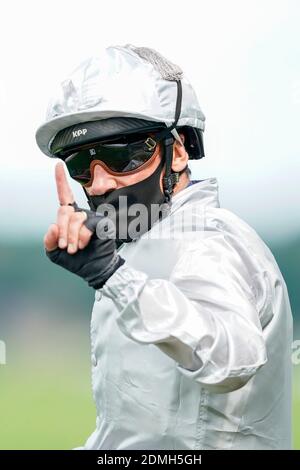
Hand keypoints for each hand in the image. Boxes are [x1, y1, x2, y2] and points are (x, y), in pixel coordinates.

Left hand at [44, 162, 124, 288]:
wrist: (95, 270)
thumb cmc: (78, 260)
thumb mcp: (55, 252)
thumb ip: (49, 240)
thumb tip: (53, 226)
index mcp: (70, 218)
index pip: (64, 197)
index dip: (61, 181)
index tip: (58, 166)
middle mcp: (81, 215)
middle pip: (64, 211)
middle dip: (61, 230)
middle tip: (64, 246)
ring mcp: (92, 218)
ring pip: (75, 219)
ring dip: (71, 237)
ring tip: (74, 249)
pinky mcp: (102, 223)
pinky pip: (87, 225)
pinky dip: (82, 237)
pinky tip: (84, 244)